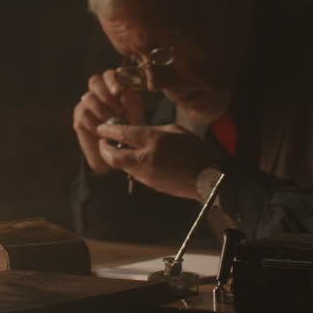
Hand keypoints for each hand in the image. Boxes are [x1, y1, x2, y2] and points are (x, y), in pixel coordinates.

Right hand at [72, 69, 144, 174]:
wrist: (117, 152)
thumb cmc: (130, 130)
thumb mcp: (136, 115)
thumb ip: (132, 104)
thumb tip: (123, 94)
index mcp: (113, 88)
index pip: (109, 74)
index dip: (113, 80)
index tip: (119, 91)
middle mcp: (98, 93)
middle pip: (94, 81)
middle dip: (105, 93)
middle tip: (117, 108)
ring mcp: (87, 104)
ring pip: (89, 98)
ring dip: (103, 111)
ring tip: (113, 123)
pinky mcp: (79, 118)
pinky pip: (84, 115)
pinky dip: (96, 124)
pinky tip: (103, 132)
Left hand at [94, 122, 218, 199]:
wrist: (211, 177)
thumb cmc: (197, 150)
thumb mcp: (176, 131)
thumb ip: (154, 131)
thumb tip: (138, 133)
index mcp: (154, 141)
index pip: (123, 134)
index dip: (109, 130)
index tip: (102, 128)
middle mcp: (147, 158)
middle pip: (114, 156)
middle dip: (104, 149)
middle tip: (103, 142)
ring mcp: (148, 175)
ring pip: (123, 166)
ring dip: (117, 158)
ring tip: (119, 149)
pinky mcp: (152, 185)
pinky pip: (135, 173)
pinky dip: (131, 166)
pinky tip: (136, 160)